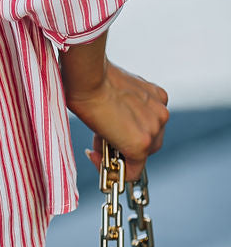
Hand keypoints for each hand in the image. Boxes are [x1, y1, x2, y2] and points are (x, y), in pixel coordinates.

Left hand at [63, 61, 168, 182]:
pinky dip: (143, 112)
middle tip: (108, 142)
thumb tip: (117, 149)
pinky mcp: (159, 94)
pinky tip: (126, 106)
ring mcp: (159, 110)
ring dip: (137, 130)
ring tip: (115, 122)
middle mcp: (154, 129)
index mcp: (139, 144)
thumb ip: (114, 146)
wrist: (89, 75)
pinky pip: (154, 111)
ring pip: (153, 131)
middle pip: (146, 151)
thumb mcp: (98, 135)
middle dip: (128, 149)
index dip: (116, 168)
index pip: (134, 171)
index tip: (104, 160)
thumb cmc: (87, 105)